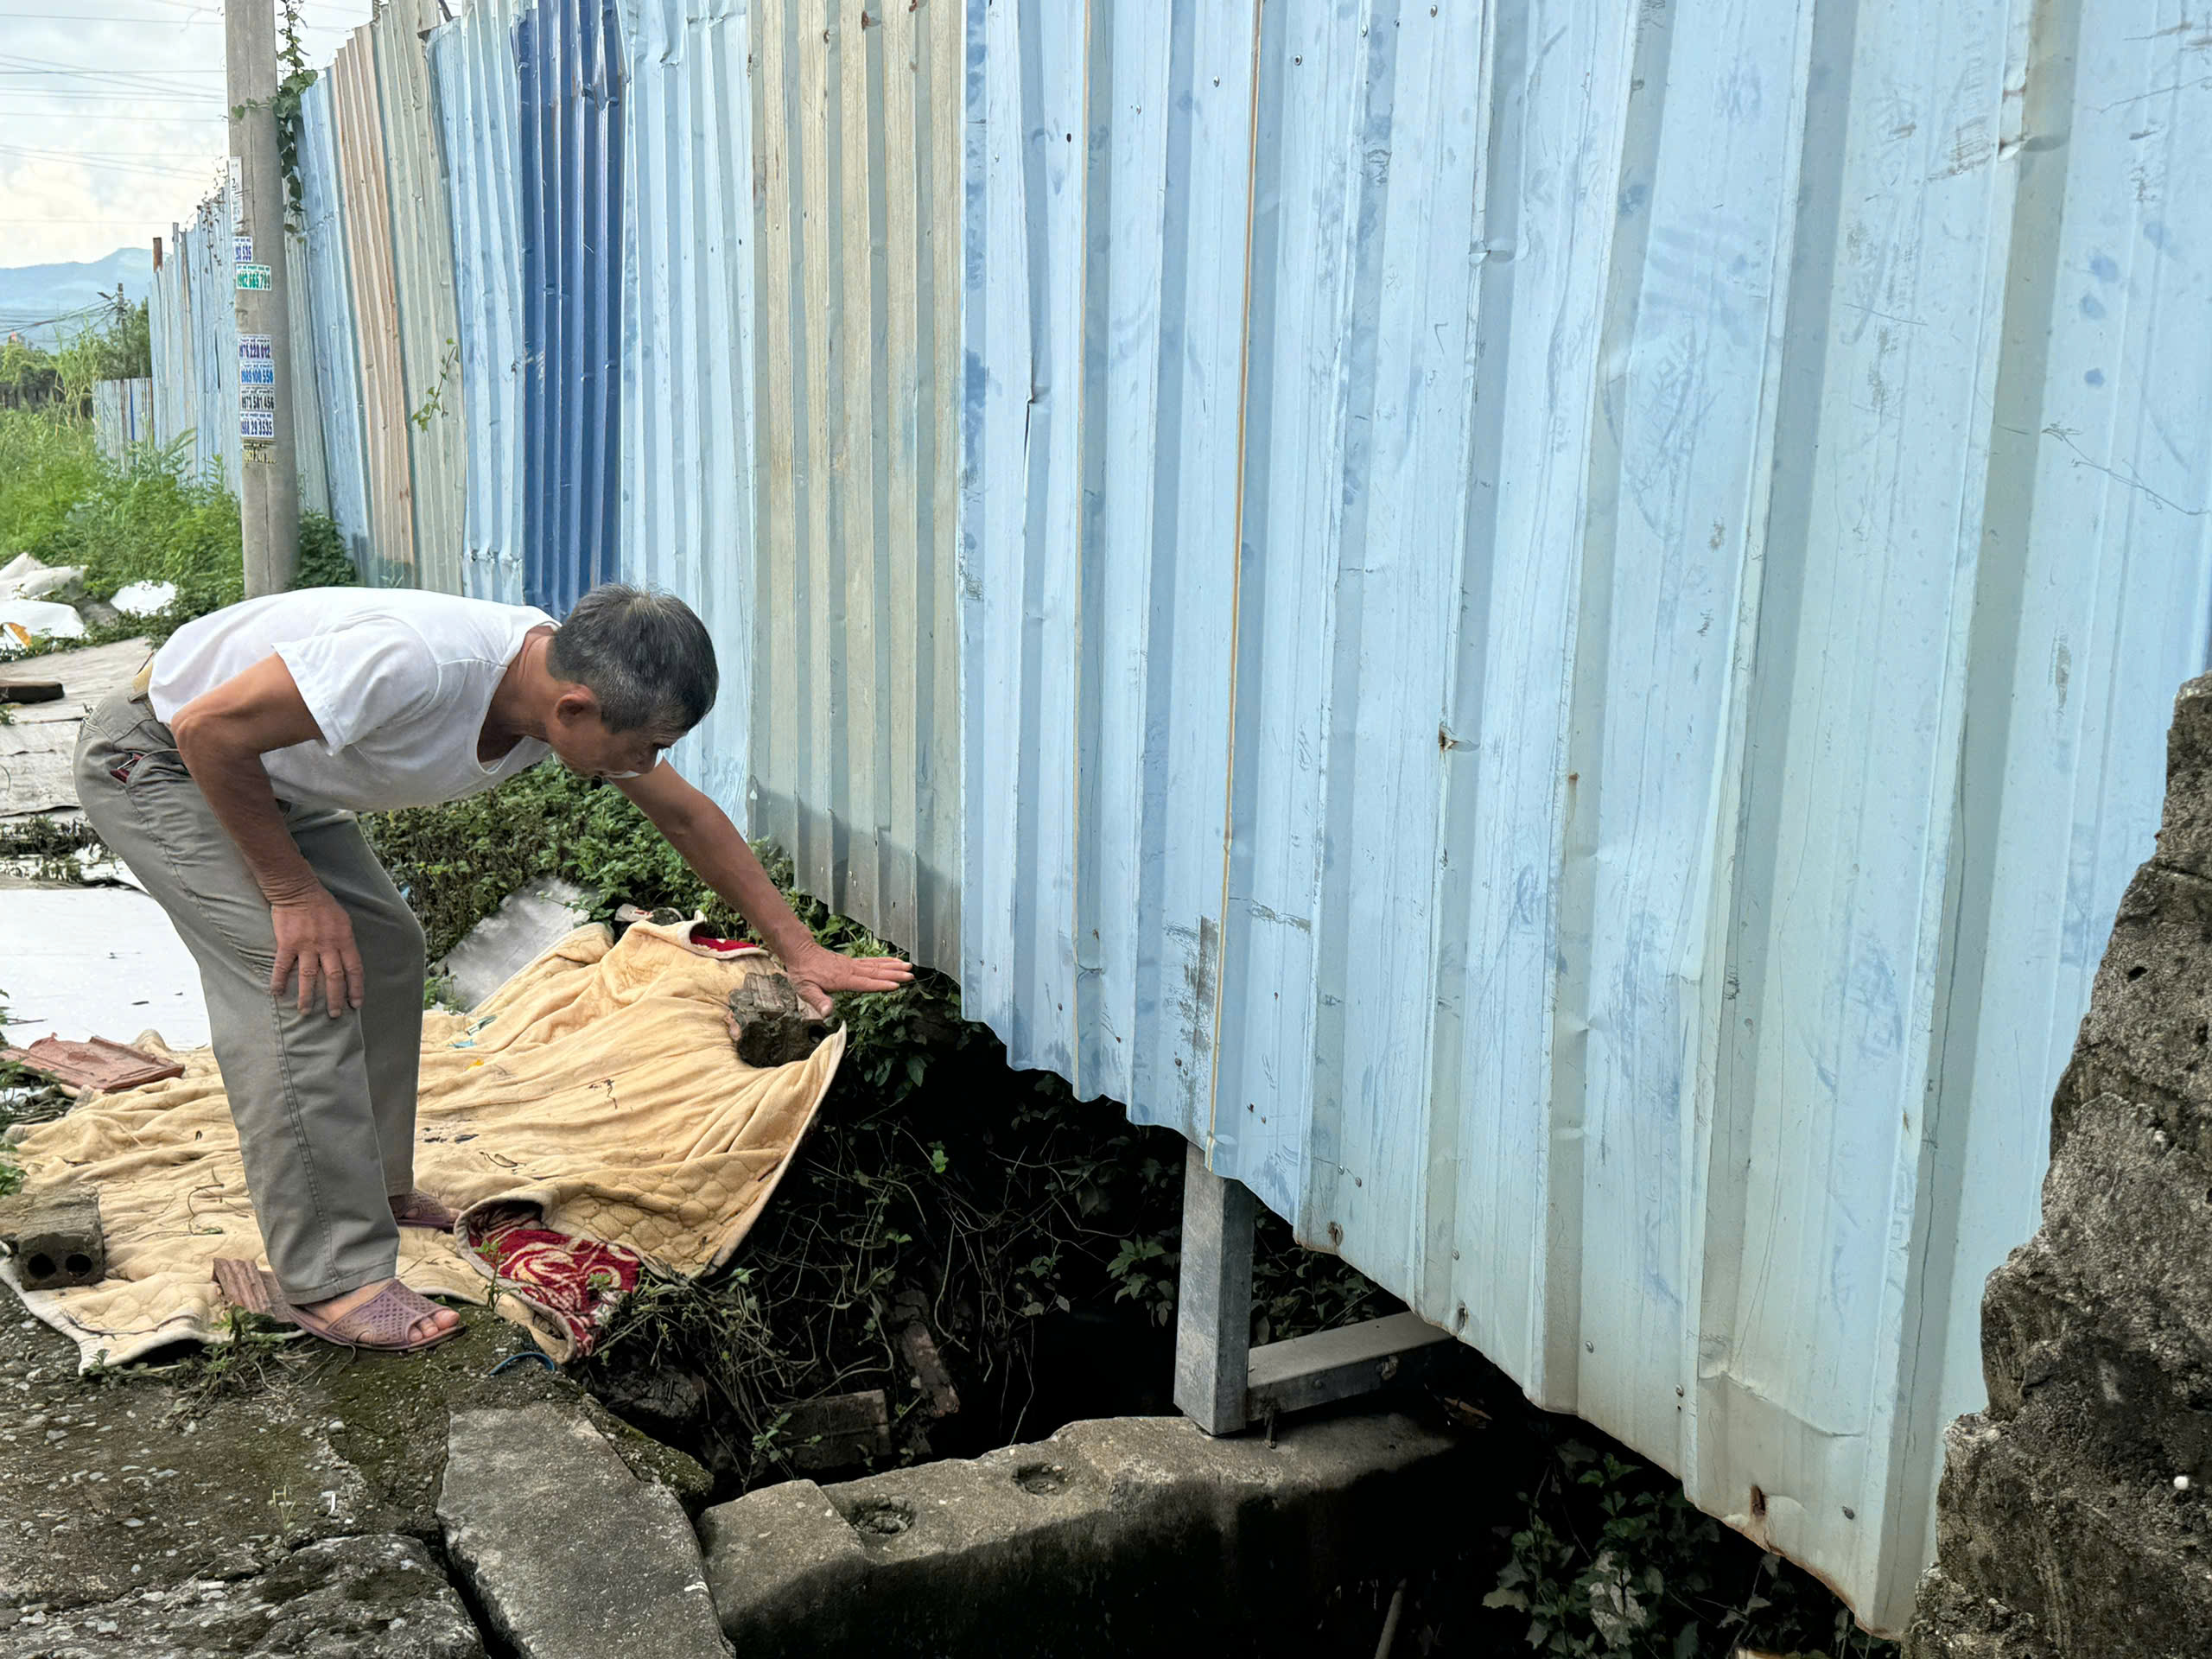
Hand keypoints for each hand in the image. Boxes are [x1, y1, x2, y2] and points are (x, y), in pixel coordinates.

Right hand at [269, 886, 365, 1017]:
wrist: (298, 890)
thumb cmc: (323, 905)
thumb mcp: (344, 921)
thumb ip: (345, 941)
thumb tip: (348, 961)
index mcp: (344, 939)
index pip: (354, 969)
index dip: (356, 988)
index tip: (356, 1004)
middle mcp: (327, 945)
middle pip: (334, 977)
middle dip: (335, 998)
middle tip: (335, 1015)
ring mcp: (307, 945)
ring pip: (309, 976)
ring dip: (308, 996)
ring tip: (306, 1012)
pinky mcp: (287, 943)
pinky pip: (283, 966)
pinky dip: (279, 980)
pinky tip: (277, 994)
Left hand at [784, 941, 914, 1018]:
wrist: (800, 952)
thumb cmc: (802, 973)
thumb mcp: (805, 990)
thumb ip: (818, 1001)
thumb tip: (827, 1013)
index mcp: (841, 979)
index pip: (865, 983)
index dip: (880, 985)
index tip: (896, 985)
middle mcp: (850, 970)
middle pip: (876, 972)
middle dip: (894, 974)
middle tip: (911, 975)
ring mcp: (852, 964)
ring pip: (876, 965)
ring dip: (893, 966)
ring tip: (909, 966)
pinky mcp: (852, 962)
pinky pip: (871, 961)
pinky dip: (884, 960)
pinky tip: (893, 960)